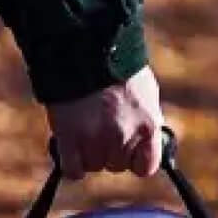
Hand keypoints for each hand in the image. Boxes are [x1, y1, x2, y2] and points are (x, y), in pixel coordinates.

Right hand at [47, 65, 164, 179]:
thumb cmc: (117, 67)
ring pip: (92, 166)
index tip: (127, 152)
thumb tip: (148, 137)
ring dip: (87, 153)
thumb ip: (147, 119)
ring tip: (83, 128)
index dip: (135, 160)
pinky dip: (70, 163)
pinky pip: (72, 169)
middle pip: (116, 165)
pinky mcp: (69, 138)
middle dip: (108, 150)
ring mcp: (95, 139)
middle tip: (100, 127)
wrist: (84, 48)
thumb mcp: (145, 92)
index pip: (146, 167)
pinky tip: (69, 147)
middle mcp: (124, 137)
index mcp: (147, 126)